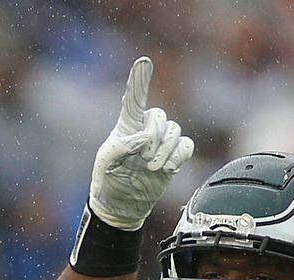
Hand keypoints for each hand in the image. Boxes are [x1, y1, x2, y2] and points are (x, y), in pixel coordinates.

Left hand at [87, 57, 192, 229]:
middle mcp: (146, 129)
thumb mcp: (106, 162)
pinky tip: (166, 169)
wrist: (122, 204)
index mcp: (127, 125)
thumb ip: (120, 147)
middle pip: (160, 116)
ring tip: (150, 167)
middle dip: (153, 138)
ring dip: (164, 151)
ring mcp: (162, 142)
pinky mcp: (174, 156)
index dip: (140, 81)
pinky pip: (187, 146)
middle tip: (142, 158)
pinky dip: (179, 157)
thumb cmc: (109, 179)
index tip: (144, 62)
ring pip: (175, 131)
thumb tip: (142, 139)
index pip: (135, 99)